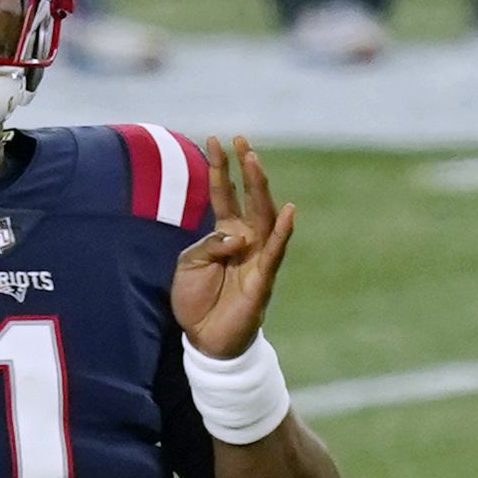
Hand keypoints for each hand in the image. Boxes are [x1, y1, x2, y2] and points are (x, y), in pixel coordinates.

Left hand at [172, 137, 296, 356]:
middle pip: (249, 197)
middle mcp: (245, 240)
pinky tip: (289, 209)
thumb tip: (237, 236)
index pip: (223, 193)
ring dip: (260, 188)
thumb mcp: (189, 264)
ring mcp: (257, 257)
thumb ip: (208, 243)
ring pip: (264, 216)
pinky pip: (276, 251)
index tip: (215, 138)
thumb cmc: (197, 300)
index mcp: (225, 233)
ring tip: (254, 161)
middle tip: (242, 139)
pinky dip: (283, 230)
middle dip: (245, 168)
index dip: (219, 167)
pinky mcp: (263, 278)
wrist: (205, 339)